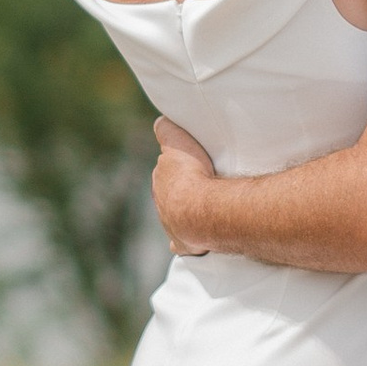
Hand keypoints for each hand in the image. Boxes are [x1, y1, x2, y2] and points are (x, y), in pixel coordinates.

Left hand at [151, 116, 217, 254]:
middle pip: (169, 196)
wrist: (200, 210)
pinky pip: (182, 244)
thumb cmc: (191, 174)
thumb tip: (160, 121)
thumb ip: (166, 130)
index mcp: (160, 180)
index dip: (177, 169)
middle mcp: (161, 204)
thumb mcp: (177, 141)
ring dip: (188, 215)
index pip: (165, 172)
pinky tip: (194, 242)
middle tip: (202, 187)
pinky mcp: (182, 244)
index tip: (189, 167)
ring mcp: (170, 226)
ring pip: (175, 219)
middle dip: (181, 192)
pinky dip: (186, 243)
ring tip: (206, 210)